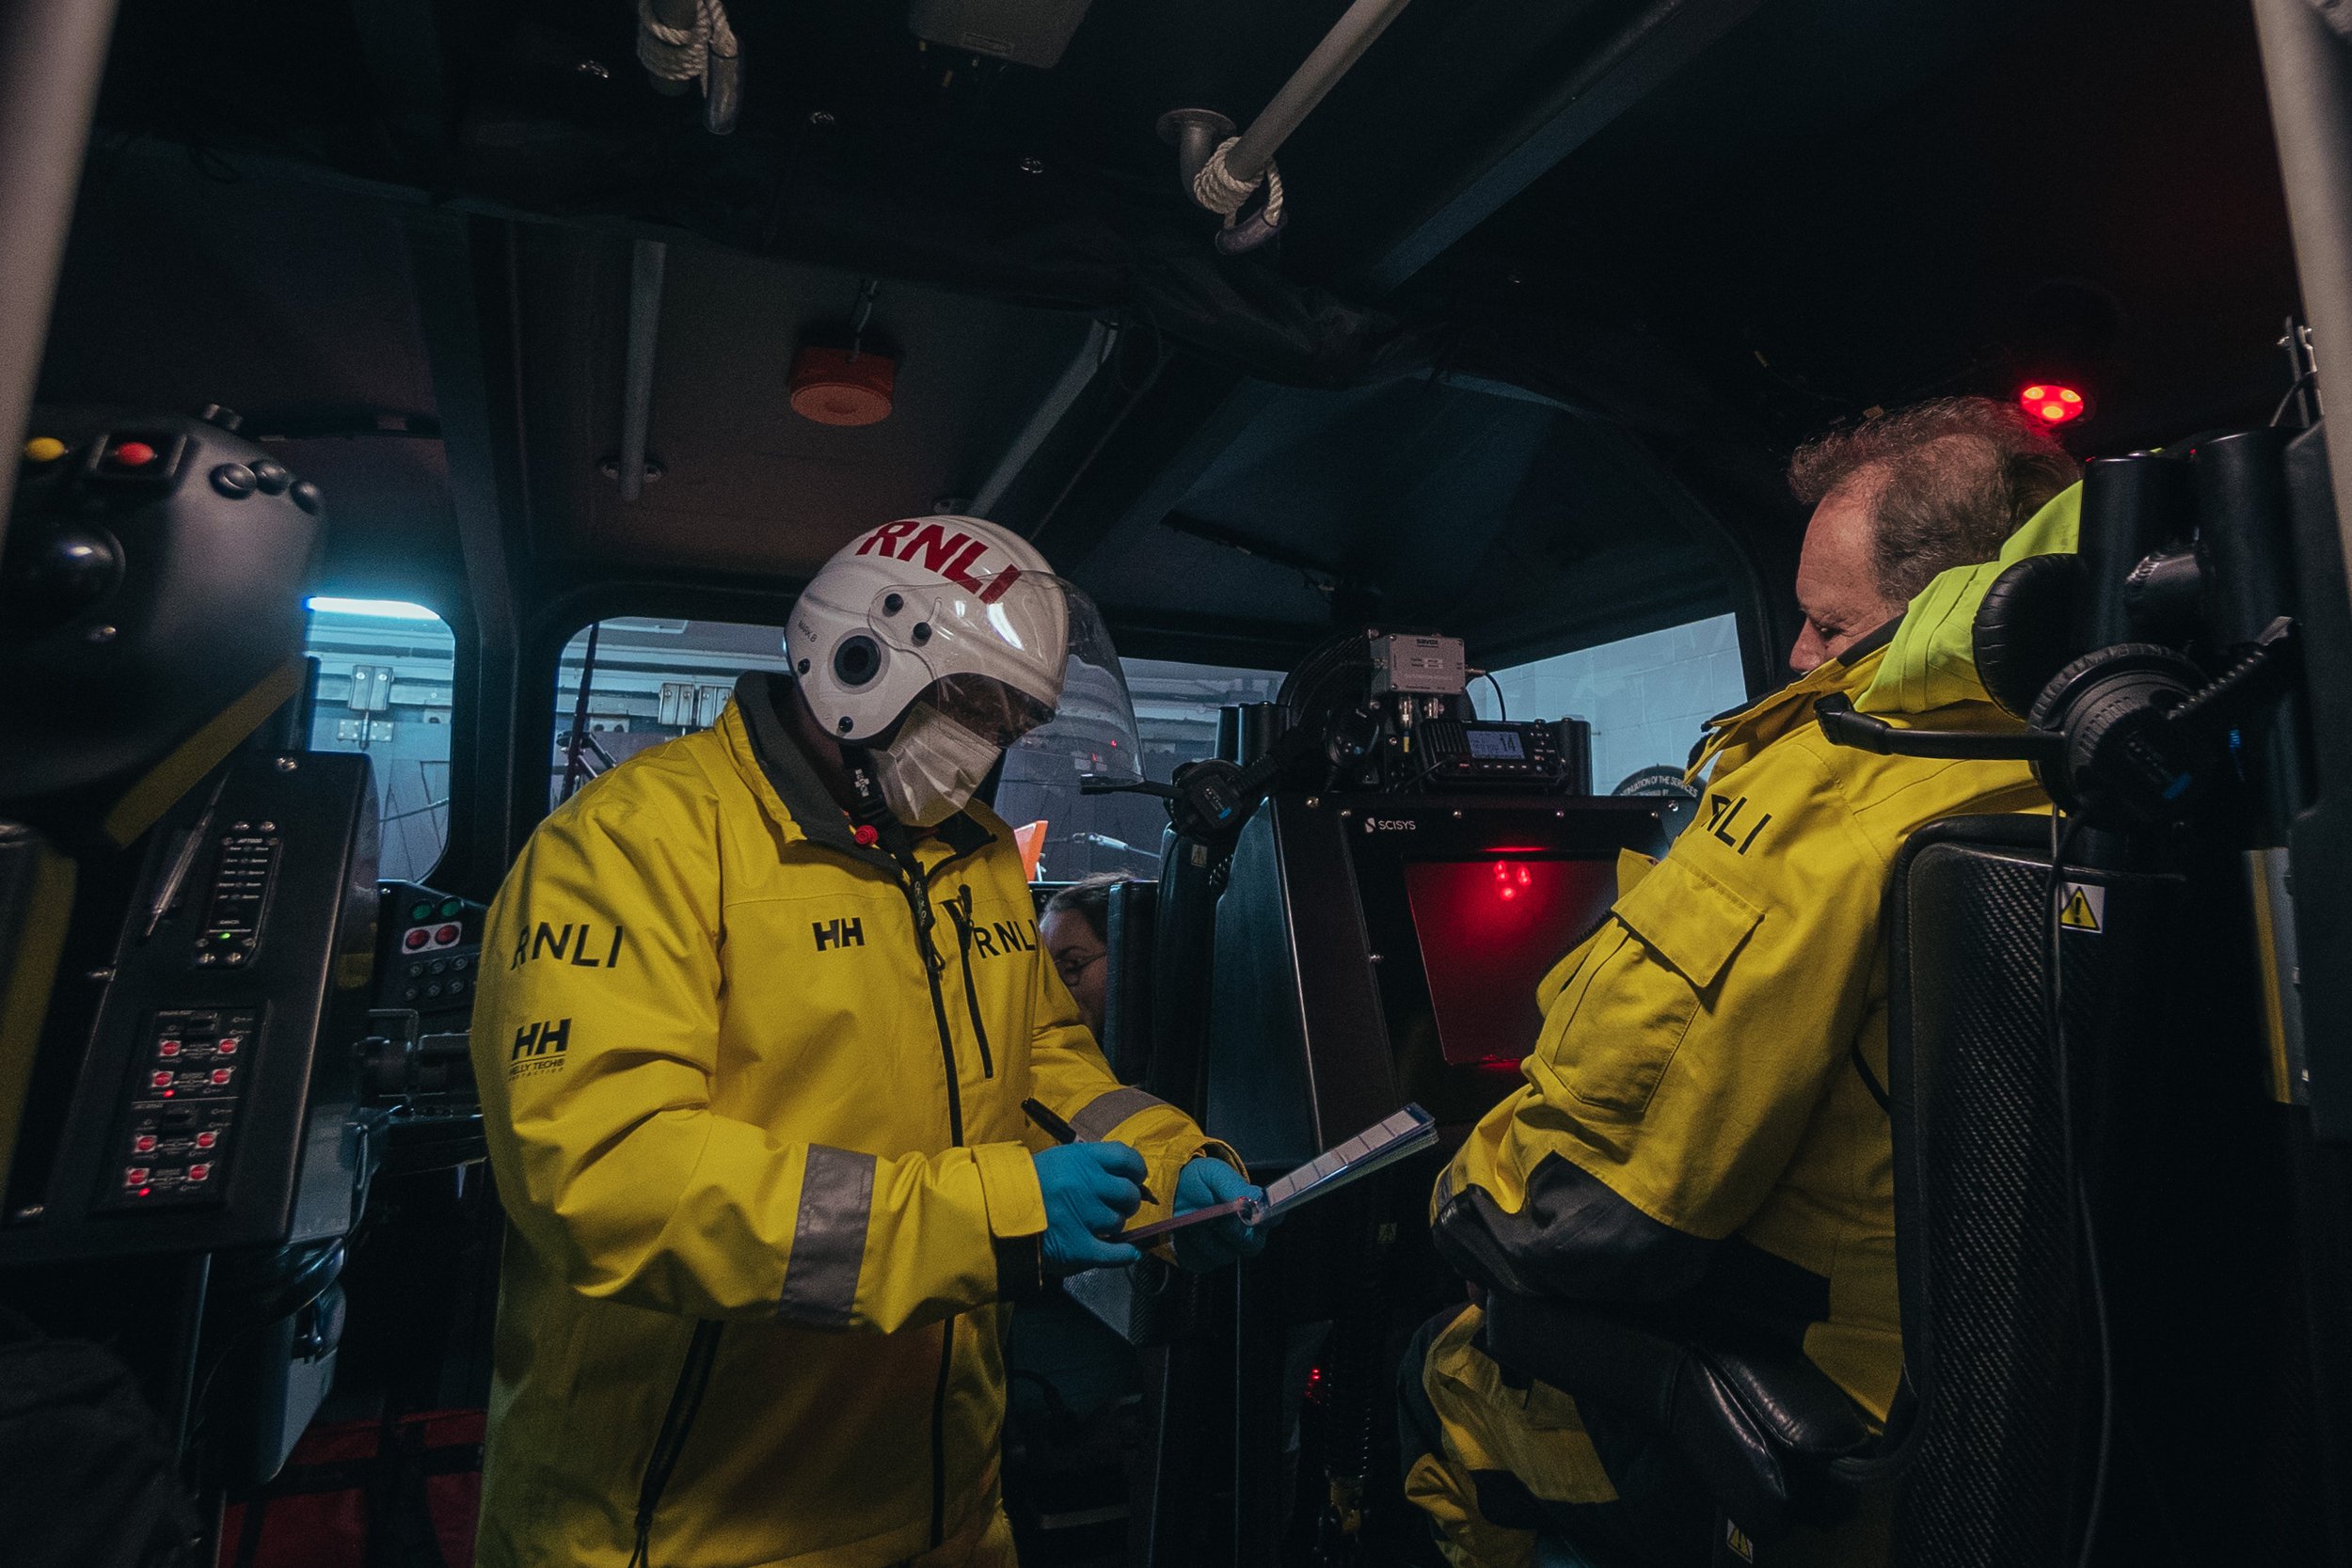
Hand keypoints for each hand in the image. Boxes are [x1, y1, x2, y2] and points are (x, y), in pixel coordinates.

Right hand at [1033, 1142, 1146, 1274]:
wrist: (991, 1212)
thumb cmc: (1021, 1185)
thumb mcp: (1054, 1162)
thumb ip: (1084, 1166)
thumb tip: (1116, 1176)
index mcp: (1082, 1159)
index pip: (1126, 1158)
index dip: (1136, 1170)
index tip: (1135, 1178)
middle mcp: (1088, 1184)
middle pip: (1128, 1193)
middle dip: (1125, 1202)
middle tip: (1114, 1207)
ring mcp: (1085, 1216)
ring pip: (1118, 1222)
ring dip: (1112, 1225)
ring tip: (1095, 1226)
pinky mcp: (1079, 1246)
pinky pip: (1114, 1252)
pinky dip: (1124, 1254)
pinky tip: (1129, 1253)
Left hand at [1170, 1157, 1270, 1271]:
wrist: (1171, 1189)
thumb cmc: (1200, 1180)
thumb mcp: (1216, 1174)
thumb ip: (1234, 1186)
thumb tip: (1253, 1200)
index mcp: (1255, 1211)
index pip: (1274, 1218)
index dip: (1268, 1218)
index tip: (1254, 1212)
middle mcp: (1245, 1235)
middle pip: (1251, 1244)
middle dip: (1233, 1231)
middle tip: (1218, 1219)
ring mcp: (1225, 1250)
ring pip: (1224, 1254)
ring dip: (1206, 1237)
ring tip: (1192, 1221)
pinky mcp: (1203, 1261)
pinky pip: (1201, 1262)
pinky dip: (1189, 1247)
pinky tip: (1181, 1232)